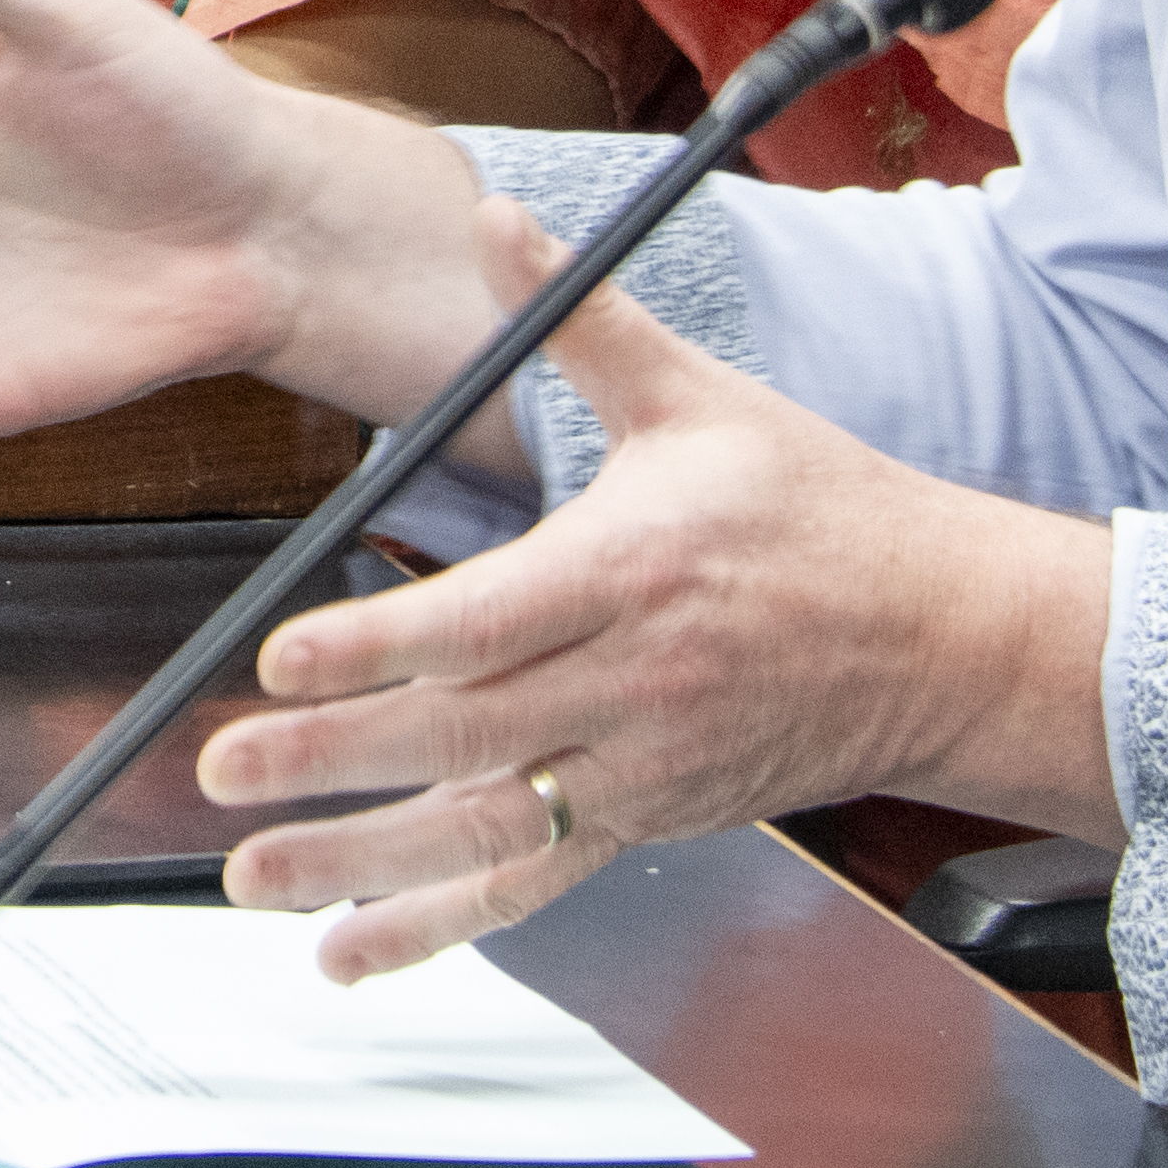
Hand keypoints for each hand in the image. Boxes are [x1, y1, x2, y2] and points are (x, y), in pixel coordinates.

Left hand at [200, 288, 1120, 971]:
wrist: (944, 639)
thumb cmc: (820, 512)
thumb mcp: (702, 400)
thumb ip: (578, 320)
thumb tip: (492, 217)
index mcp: (631, 571)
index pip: (486, 620)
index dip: (380, 646)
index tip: (283, 661)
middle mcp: (630, 684)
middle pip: (463, 734)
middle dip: (333, 761)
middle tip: (223, 771)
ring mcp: (636, 768)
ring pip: (483, 826)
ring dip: (358, 860)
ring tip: (248, 876)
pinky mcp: (642, 821)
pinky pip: (530, 882)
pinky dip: (436, 924)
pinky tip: (347, 949)